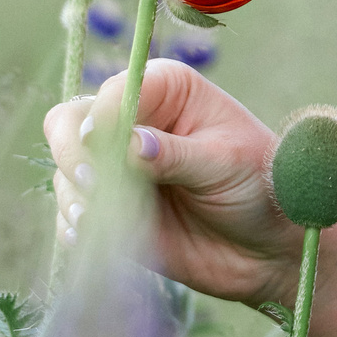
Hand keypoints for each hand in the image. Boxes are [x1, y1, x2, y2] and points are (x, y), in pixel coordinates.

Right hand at [43, 60, 301, 309]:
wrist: (269, 247)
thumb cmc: (261, 186)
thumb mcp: (226, 163)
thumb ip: (177, 154)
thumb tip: (130, 145)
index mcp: (166, 89)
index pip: (112, 93)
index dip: (99, 119)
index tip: (99, 148)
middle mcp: (134, 121)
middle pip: (71, 123)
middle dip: (72, 154)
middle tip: (93, 187)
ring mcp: (118, 167)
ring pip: (67, 172)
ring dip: (75, 197)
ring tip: (100, 221)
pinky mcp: (111, 209)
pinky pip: (73, 215)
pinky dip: (76, 228)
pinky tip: (95, 239)